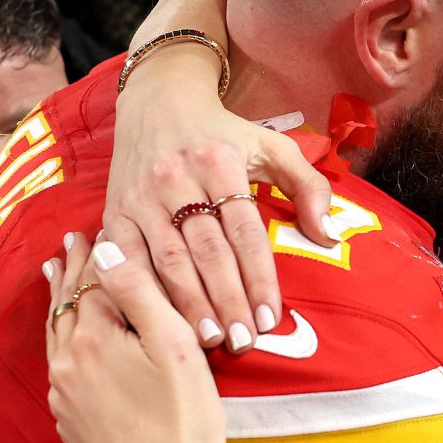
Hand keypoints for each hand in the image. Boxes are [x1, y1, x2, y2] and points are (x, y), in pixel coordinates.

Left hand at [45, 235, 235, 442]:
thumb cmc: (186, 421)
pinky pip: (61, 370)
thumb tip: (105, 248)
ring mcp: (65, 399)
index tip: (94, 227)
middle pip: (67, 306)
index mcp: (91, 339)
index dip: (98, 253)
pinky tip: (68, 342)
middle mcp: (66, 365)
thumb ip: (138, 291)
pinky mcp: (71, 426)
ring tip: (57, 278)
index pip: (94, 281)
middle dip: (72, 272)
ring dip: (61, 305)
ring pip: (57, 338)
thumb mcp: (175, 345)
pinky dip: (64, 342)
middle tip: (71, 242)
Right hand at [104, 0, 332, 351]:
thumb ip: (307, 186)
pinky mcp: (114, 209)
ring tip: (210, 341)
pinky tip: (160, 320)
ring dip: (189, 305)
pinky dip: (144, 291)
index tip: (270, 318)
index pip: (244, 230)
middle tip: (242, 342)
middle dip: (226, 301)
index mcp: (220, 161)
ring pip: (167, 259)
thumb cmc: (222, 132)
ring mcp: (141, 196)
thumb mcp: (272, 146)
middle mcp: (178, 177)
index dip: (258, 277)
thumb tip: (328, 234)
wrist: (157, 100)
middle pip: (206, 250)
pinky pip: (127, 258)